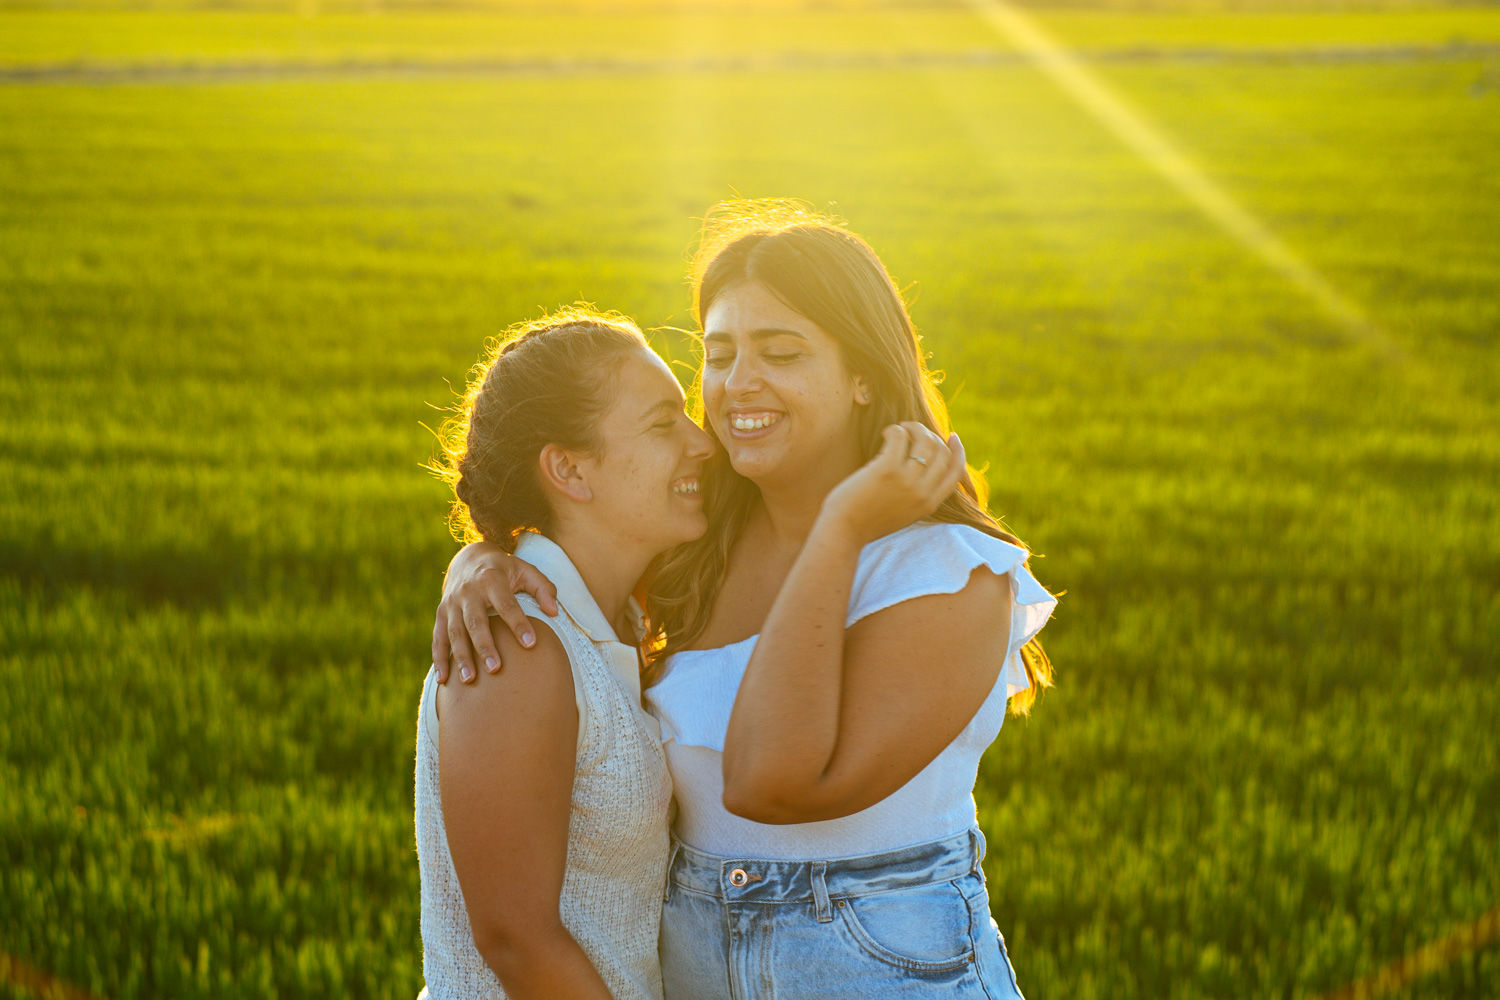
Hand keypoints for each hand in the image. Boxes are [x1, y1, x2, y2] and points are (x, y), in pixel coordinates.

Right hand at [432, 542, 559, 683]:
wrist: (468, 558)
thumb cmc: (503, 569)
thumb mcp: (525, 569)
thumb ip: (543, 588)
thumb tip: (555, 612)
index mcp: (491, 579)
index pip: (506, 604)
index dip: (518, 623)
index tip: (531, 644)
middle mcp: (468, 592)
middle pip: (475, 621)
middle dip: (484, 646)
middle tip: (495, 668)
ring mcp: (451, 603)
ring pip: (455, 632)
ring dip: (461, 657)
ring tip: (469, 680)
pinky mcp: (441, 613)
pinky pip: (438, 638)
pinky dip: (439, 659)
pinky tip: (443, 680)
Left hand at [820, 423, 965, 545]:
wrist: (843, 532)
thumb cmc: (866, 521)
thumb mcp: (902, 513)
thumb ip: (916, 495)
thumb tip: (920, 465)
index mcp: (929, 504)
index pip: (956, 472)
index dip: (958, 450)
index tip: (951, 436)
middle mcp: (923, 493)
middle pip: (942, 452)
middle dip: (932, 435)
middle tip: (913, 430)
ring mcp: (907, 481)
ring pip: (925, 441)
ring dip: (914, 428)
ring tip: (900, 429)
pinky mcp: (888, 470)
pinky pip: (900, 437)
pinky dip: (895, 430)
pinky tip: (886, 433)